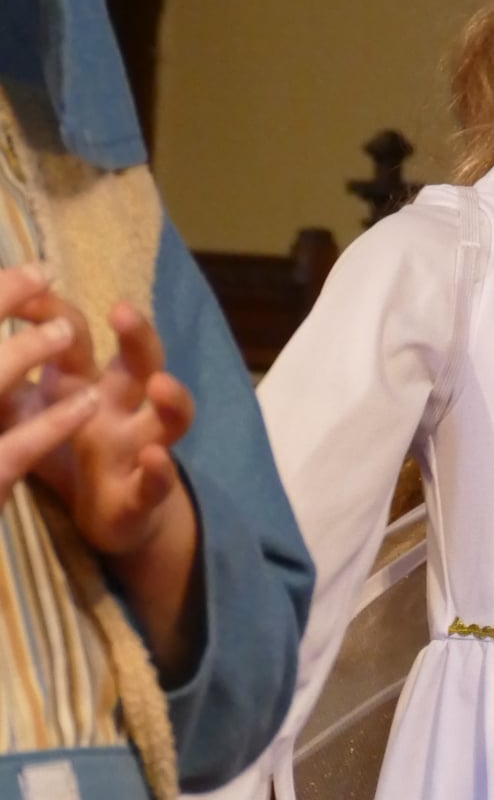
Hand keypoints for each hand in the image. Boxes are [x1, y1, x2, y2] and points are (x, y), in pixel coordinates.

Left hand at [9, 291, 201, 679]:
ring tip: (160, 385)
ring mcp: (139, 444)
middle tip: (123, 311)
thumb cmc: (65, 451)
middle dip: (137, 334)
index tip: (32, 285)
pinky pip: (158, 480)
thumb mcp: (24, 410)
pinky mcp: (143, 491)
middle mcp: (122, 405)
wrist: (109, 515)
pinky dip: (160, 469)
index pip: (76, 333)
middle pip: (140, 360)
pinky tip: (154, 458)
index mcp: (87, 380)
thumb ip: (7, 378)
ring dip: (172, 398)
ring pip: (170, 416)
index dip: (54, 310)